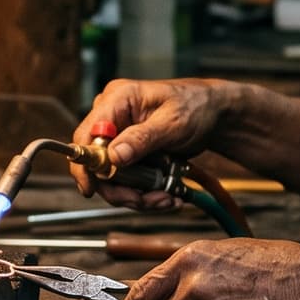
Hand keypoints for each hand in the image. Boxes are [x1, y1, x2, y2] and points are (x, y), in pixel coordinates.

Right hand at [71, 78, 237, 209]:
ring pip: (112, 178)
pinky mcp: (129, 153)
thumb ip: (142, 138)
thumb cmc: (197, 105)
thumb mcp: (173, 122)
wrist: (214, 114)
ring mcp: (120, 137)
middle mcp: (112, 118)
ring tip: (165, 198)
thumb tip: (114, 156)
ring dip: (137, 195)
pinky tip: (166, 194)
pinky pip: (127, 180)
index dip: (85, 165)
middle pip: (97, 163)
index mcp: (117, 99)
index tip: (92, 188)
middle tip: (145, 199)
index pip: (85, 135)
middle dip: (121, 188)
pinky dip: (145, 192)